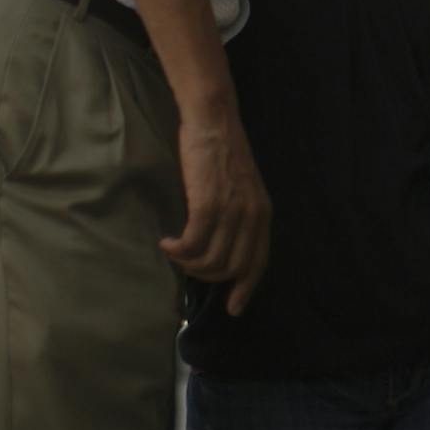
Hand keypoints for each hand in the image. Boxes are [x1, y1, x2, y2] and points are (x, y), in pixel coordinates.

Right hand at [159, 109, 271, 314]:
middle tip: (187, 267)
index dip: (245, 288)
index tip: (233, 308)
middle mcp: (252, 215)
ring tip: (175, 252)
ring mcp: (232, 210)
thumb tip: (223, 248)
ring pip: (210, 260)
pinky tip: (166, 243)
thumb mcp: (241, 188)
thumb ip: (238, 217)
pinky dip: (177, 250)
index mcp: (263, 213)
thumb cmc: (221, 152)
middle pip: (231, 268)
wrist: (214, 120)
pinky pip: (192, 244)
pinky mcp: (208, 203)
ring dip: (188, 264)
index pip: (258, 262)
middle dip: (206, 276)